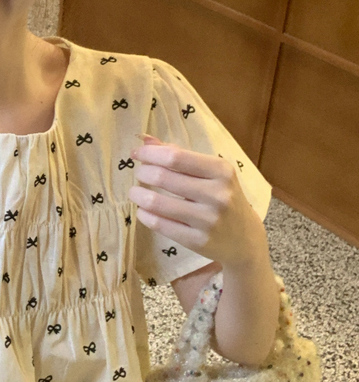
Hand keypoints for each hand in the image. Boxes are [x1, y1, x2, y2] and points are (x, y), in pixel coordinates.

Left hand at [128, 134, 265, 268]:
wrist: (245, 239)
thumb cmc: (223, 198)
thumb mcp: (212, 173)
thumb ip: (180, 155)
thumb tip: (146, 140)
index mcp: (221, 171)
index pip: (176, 157)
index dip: (150, 153)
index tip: (136, 153)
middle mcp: (217, 194)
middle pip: (163, 177)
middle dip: (143, 173)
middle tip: (140, 174)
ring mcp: (208, 220)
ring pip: (156, 203)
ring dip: (138, 195)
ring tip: (135, 192)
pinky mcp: (197, 241)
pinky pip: (159, 225)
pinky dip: (144, 215)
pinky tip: (143, 210)